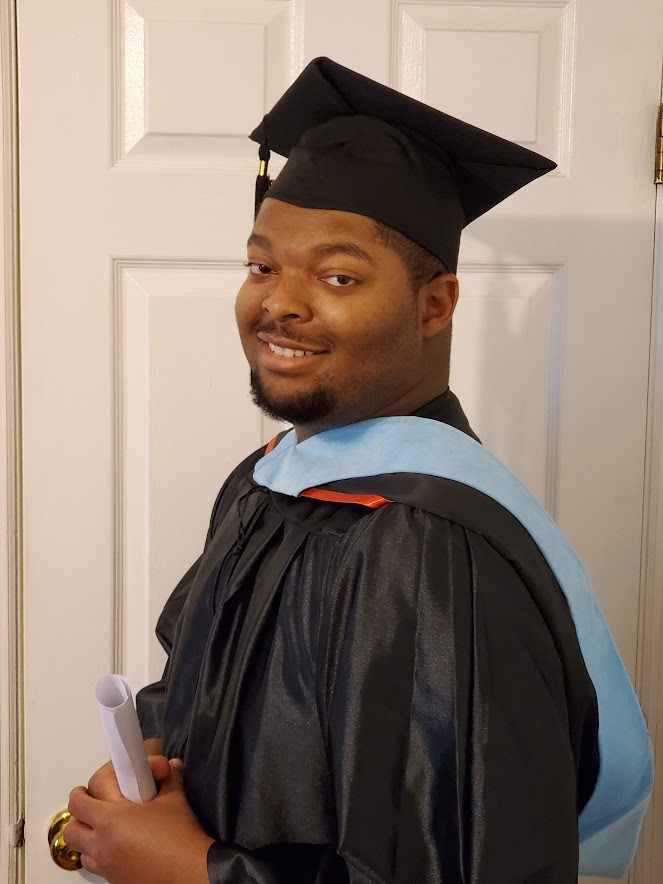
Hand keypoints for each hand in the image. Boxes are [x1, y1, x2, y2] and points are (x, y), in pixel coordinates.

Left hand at [64, 755, 213, 883]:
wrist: (189, 872)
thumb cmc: (180, 838)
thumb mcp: (175, 799)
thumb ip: (169, 778)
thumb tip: (171, 767)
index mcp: (111, 819)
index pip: (79, 802)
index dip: (81, 792)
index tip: (87, 788)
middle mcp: (103, 845)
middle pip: (71, 829)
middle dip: (79, 815)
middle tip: (91, 804)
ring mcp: (107, 865)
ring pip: (80, 851)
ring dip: (87, 837)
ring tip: (103, 827)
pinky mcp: (115, 880)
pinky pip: (95, 866)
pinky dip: (99, 855)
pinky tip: (119, 846)